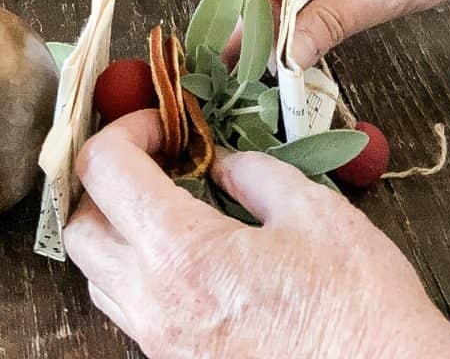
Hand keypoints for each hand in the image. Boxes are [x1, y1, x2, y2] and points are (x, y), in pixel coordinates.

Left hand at [65, 111, 449, 358]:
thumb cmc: (358, 300)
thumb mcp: (313, 210)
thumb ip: (254, 174)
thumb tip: (223, 162)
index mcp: (185, 255)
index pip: (106, 172)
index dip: (126, 129)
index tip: (164, 122)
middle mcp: (157, 305)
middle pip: (81, 227)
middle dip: (106, 176)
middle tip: (155, 152)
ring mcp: (162, 342)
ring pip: (96, 273)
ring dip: (116, 223)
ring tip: (167, 194)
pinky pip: (128, 307)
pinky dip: (136, 263)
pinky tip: (185, 244)